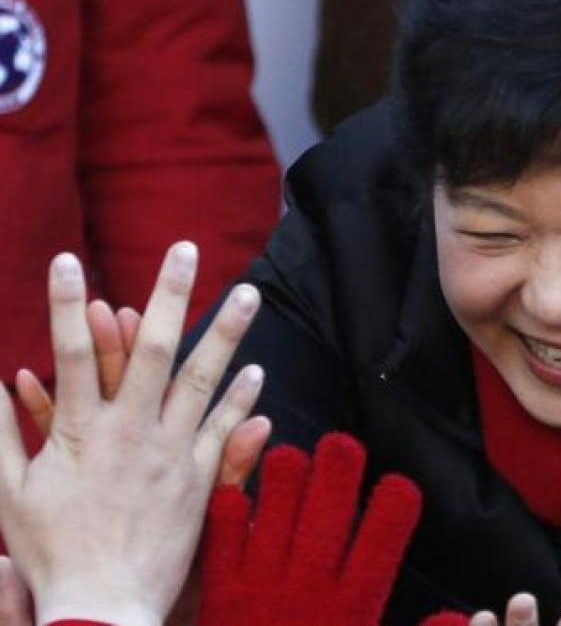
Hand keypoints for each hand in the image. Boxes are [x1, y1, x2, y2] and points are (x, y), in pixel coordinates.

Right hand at [0, 242, 264, 624]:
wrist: (104, 606)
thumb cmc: (50, 552)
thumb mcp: (10, 494)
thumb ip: (2, 436)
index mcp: (80, 431)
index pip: (72, 352)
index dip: (67, 303)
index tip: (67, 259)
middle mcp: (131, 432)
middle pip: (152, 350)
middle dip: (168, 295)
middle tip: (186, 249)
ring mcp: (172, 453)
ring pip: (202, 379)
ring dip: (226, 333)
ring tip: (250, 293)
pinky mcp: (200, 478)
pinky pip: (225, 430)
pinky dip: (241, 399)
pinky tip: (257, 370)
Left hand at [197, 432, 422, 624]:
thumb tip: (470, 618)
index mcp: (354, 604)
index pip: (386, 534)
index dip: (397, 501)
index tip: (398, 489)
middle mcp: (311, 586)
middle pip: (330, 504)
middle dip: (340, 465)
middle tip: (342, 447)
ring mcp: (262, 585)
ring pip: (275, 504)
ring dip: (283, 476)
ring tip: (290, 460)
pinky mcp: (221, 594)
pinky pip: (224, 535)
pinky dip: (230, 510)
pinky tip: (237, 496)